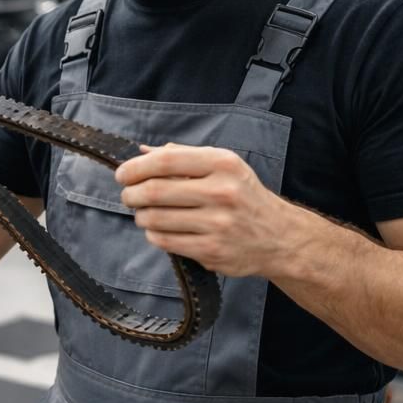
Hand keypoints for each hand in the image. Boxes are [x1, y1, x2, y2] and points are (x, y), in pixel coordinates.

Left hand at [115, 143, 293, 277]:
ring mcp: (218, 223)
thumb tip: (143, 152)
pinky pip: (164, 241)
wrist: (280, 236)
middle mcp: (222, 192)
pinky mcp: (212, 250)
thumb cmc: (243, 196)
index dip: (135, 168)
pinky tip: (160, 229)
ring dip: (141, 216)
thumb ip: (184, 157)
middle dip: (131, 194)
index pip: (165, 161)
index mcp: (222, 164)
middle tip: (128, 196)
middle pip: (154, 191)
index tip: (122, 175)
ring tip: (144, 213)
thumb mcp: (223, 166)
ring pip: (155, 218)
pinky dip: (153, 234)